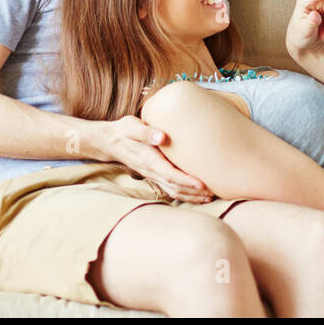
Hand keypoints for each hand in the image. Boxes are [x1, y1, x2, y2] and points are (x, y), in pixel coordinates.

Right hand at [94, 115, 212, 202]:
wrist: (110, 141)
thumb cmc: (124, 131)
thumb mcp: (132, 126)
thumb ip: (146, 132)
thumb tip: (161, 137)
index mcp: (148, 159)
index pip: (170, 174)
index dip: (186, 181)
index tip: (202, 184)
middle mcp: (151, 171)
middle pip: (174, 187)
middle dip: (194, 192)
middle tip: (213, 193)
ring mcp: (152, 175)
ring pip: (173, 191)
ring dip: (191, 196)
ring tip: (209, 197)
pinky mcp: (154, 175)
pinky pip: (170, 189)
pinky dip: (184, 194)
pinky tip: (197, 195)